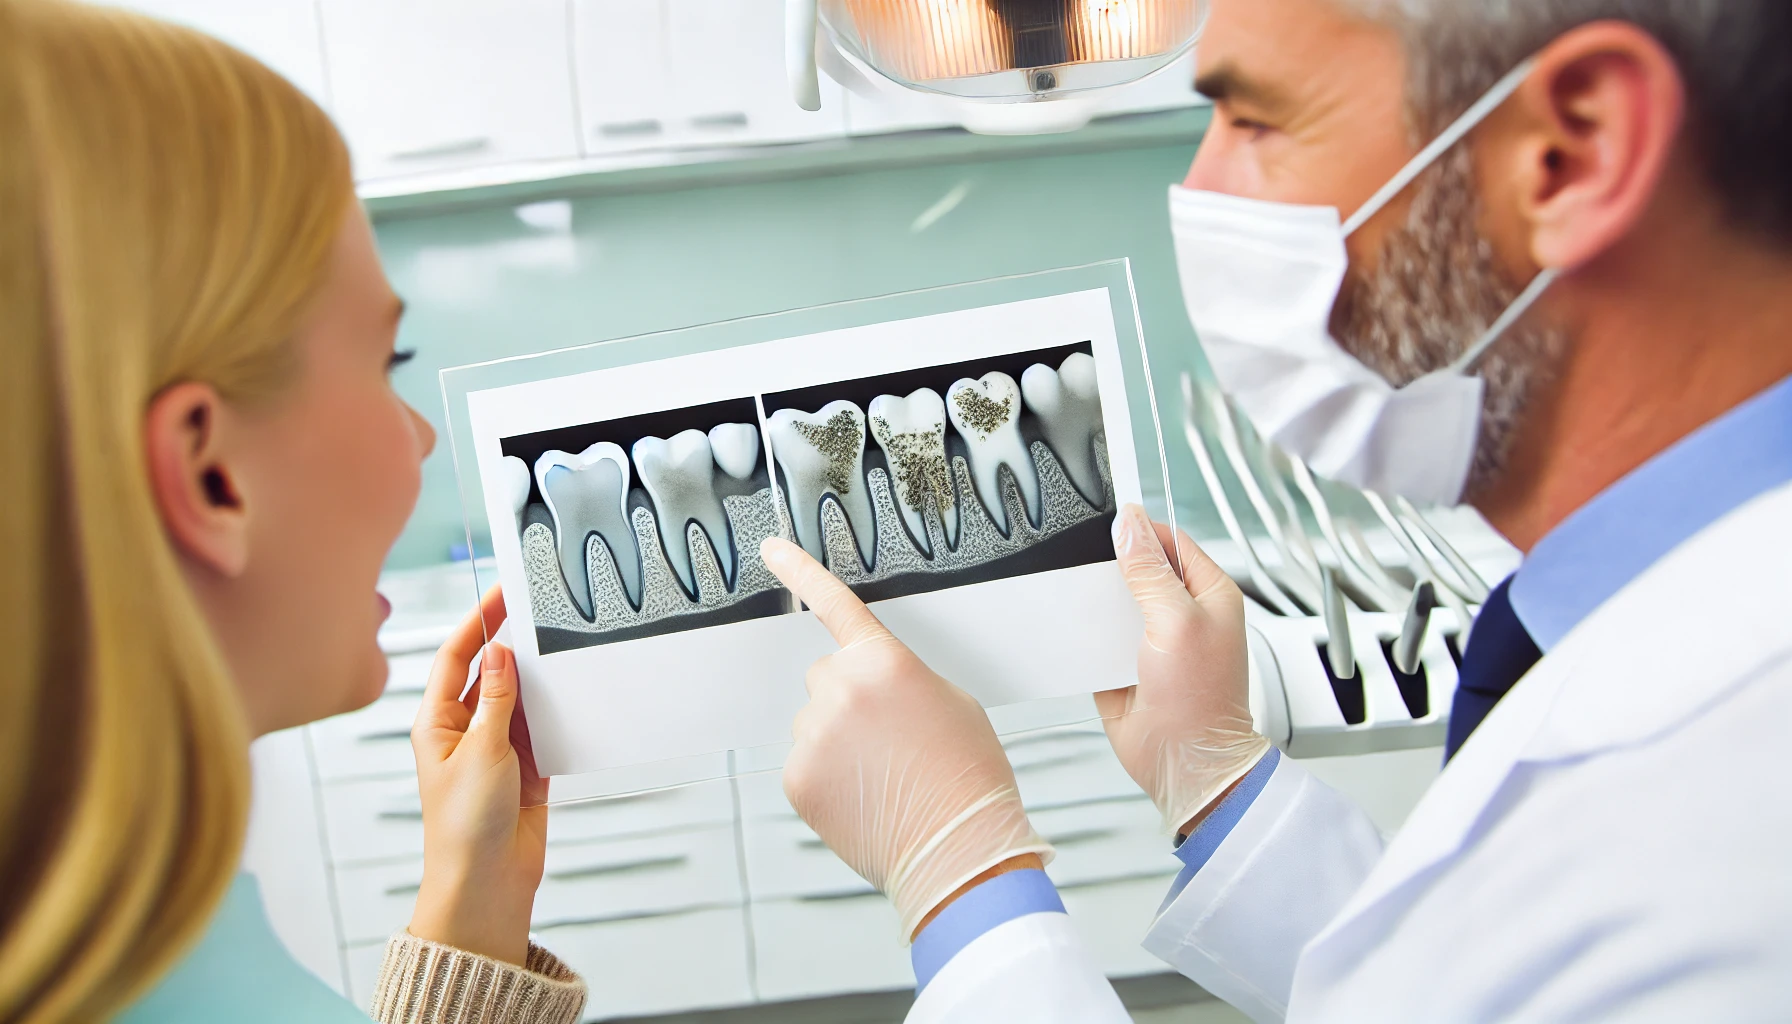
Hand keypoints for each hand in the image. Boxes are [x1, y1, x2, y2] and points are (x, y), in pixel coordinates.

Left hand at [408, 587, 547, 965]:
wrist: (487, 885)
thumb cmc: (464, 828)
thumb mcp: (482, 752)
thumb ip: (495, 700)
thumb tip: (499, 653)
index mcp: (436, 723)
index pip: (456, 658)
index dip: (478, 621)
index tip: (502, 592)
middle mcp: (464, 732)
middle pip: (491, 674)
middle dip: (514, 647)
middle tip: (542, 614)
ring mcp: (496, 750)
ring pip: (521, 699)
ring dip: (540, 682)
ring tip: (563, 652)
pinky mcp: (526, 770)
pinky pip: (544, 728)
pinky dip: (558, 714)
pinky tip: (573, 698)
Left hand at [759, 537, 1053, 940]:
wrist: (959, 847)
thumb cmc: (967, 774)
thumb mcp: (950, 700)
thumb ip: (899, 677)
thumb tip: (870, 687)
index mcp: (884, 661)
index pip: (835, 605)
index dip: (800, 571)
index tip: (769, 547)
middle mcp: (840, 689)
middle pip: (827, 676)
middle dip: (851, 698)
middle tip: (892, 737)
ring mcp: (813, 734)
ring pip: (815, 722)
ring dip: (840, 740)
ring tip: (885, 774)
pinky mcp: (798, 777)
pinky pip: (806, 762)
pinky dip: (828, 777)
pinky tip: (864, 796)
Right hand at [1096, 504, 1271, 836]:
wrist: (1183, 761)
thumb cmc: (1201, 700)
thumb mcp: (1176, 621)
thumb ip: (1150, 571)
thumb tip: (1130, 526)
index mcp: (1208, 593)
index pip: (1170, 540)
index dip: (1139, 530)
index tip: (1107, 524)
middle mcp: (1180, 613)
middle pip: (1137, 567)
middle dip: (1110, 564)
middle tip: (1084, 559)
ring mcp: (1150, 639)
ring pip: (1113, 600)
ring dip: (1094, 599)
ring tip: (1075, 593)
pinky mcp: (1123, 664)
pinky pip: (1096, 636)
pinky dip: (1083, 632)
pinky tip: (1070, 626)